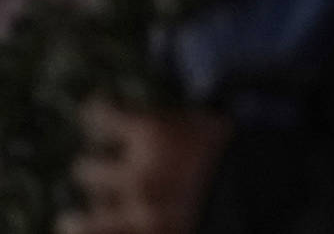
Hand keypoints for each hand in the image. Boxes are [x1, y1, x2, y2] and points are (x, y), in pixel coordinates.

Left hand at [57, 99, 231, 233]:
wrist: (265, 193)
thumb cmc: (241, 153)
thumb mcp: (210, 123)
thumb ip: (174, 123)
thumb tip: (147, 124)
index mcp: (153, 135)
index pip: (102, 117)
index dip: (95, 114)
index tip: (93, 112)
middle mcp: (137, 174)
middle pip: (87, 170)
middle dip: (90, 170)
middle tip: (89, 171)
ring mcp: (139, 215)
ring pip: (84, 221)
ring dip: (76, 220)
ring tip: (69, 221)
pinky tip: (89, 231)